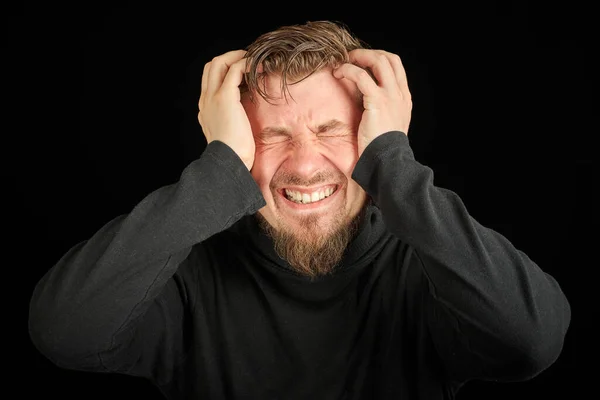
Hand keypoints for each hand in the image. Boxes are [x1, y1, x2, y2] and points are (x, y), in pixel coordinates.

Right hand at [198, 50, 254, 169]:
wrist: (229, 162)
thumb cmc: (235, 155)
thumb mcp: (232, 135)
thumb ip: (234, 122)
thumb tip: (248, 118)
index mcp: (206, 109)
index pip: (211, 79)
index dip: (226, 70)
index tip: (244, 72)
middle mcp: (205, 100)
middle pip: (211, 66)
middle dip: (230, 58)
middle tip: (250, 61)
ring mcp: (212, 97)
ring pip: (219, 62)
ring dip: (238, 57)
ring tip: (255, 60)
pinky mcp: (224, 97)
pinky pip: (234, 70)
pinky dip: (246, 64)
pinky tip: (259, 67)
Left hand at [333, 49, 411, 156]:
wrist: (388, 160)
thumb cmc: (383, 148)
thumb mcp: (388, 125)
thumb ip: (383, 110)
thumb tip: (366, 102)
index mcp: (404, 98)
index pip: (396, 66)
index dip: (378, 58)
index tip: (362, 62)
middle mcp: (400, 93)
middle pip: (388, 58)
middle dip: (368, 54)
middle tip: (350, 57)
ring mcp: (391, 96)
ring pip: (378, 61)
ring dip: (358, 57)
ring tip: (342, 63)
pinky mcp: (377, 101)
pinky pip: (361, 76)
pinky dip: (348, 70)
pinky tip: (338, 74)